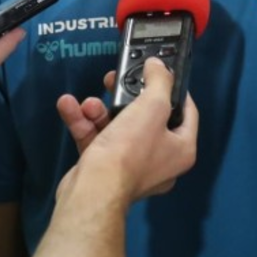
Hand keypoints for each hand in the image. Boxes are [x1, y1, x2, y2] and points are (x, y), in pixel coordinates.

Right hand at [54, 58, 197, 203]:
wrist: (94, 190)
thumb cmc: (131, 149)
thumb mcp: (152, 106)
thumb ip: (159, 81)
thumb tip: (159, 66)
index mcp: (181, 149)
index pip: (187, 113)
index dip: (176, 90)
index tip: (162, 73)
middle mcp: (160, 160)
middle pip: (146, 117)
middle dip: (127, 96)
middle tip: (116, 79)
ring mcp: (131, 166)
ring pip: (117, 126)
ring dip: (99, 110)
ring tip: (89, 102)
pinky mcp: (105, 168)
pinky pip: (97, 138)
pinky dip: (84, 123)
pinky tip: (69, 107)